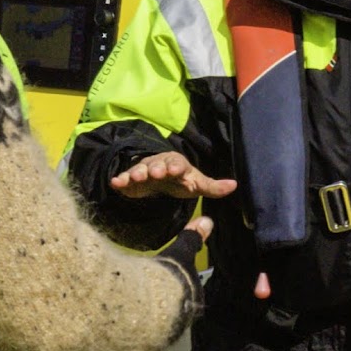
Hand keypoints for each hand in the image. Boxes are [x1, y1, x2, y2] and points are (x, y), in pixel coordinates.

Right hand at [111, 150, 236, 203]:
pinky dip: (121, 180)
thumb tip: (234, 186)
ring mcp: (144, 170)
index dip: (176, 166)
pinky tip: (115, 183)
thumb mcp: (197, 183)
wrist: (160, 179)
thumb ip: (213, 187)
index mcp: (177, 164)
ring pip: (140, 169)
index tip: (175, 170)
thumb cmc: (181, 180)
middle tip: (155, 173)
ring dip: (137, 172)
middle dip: (156, 167)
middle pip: (157, 164)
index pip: (178, 163)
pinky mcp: (132, 180)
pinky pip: (125, 178)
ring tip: (134, 177)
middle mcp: (159, 164)